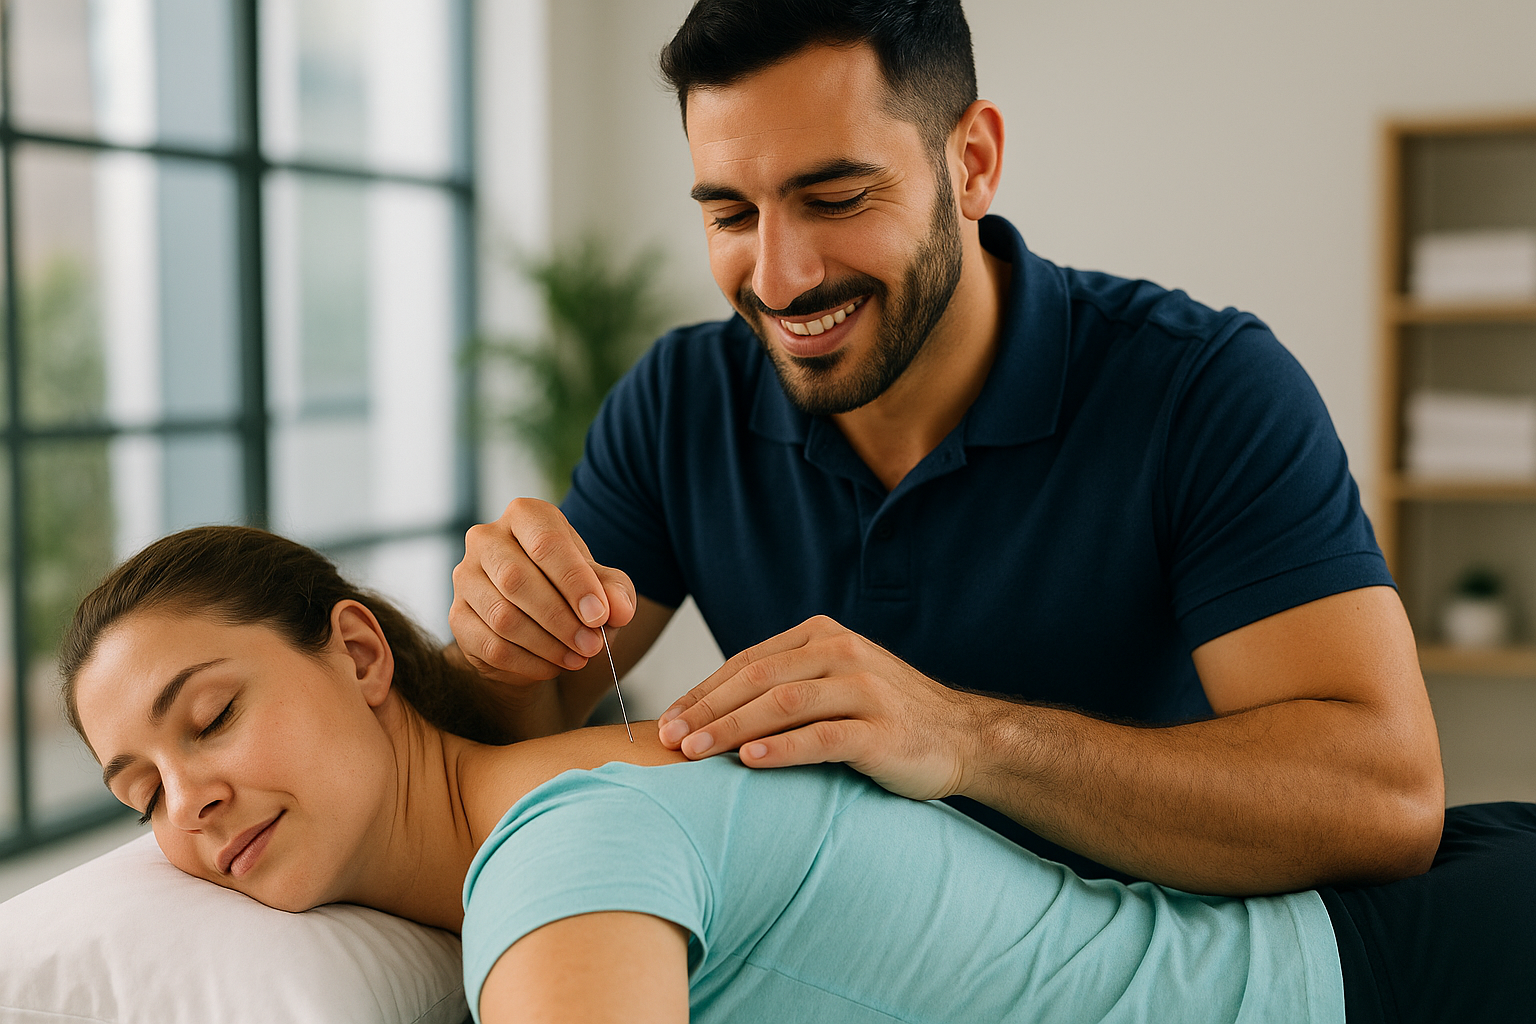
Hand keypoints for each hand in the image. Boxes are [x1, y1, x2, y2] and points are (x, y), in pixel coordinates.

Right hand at [450, 498, 636, 684]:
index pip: (546, 543)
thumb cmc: (571, 592)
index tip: (600, 616)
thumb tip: (619, 609)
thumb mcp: (603, 586)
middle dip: (560, 618)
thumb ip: (615, 591)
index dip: (575, 582)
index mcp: (525, 516)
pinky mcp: (457, 616)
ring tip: (577, 658)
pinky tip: (552, 666)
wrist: (536, 623)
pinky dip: (527, 662)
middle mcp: (486, 538)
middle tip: (592, 645)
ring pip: (502, 616)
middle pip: (517, 579)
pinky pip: (490, 645)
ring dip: (546, 644)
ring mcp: (465, 577)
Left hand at [656, 616, 980, 800]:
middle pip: (758, 678)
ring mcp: (866, 689)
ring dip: (731, 727)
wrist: (963, 738)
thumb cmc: (887, 718)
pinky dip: (782, 748)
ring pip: (784, 703)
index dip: (702, 691)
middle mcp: (843, 653)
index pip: (748, 661)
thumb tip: (708, 717)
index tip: (666, 722)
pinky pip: (823, 736)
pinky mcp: (883, 730)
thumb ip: (786, 687)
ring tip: (694, 752)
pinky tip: (750, 760)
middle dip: (706, 710)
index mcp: (824, 636)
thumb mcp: (835, 686)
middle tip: (667, 739)